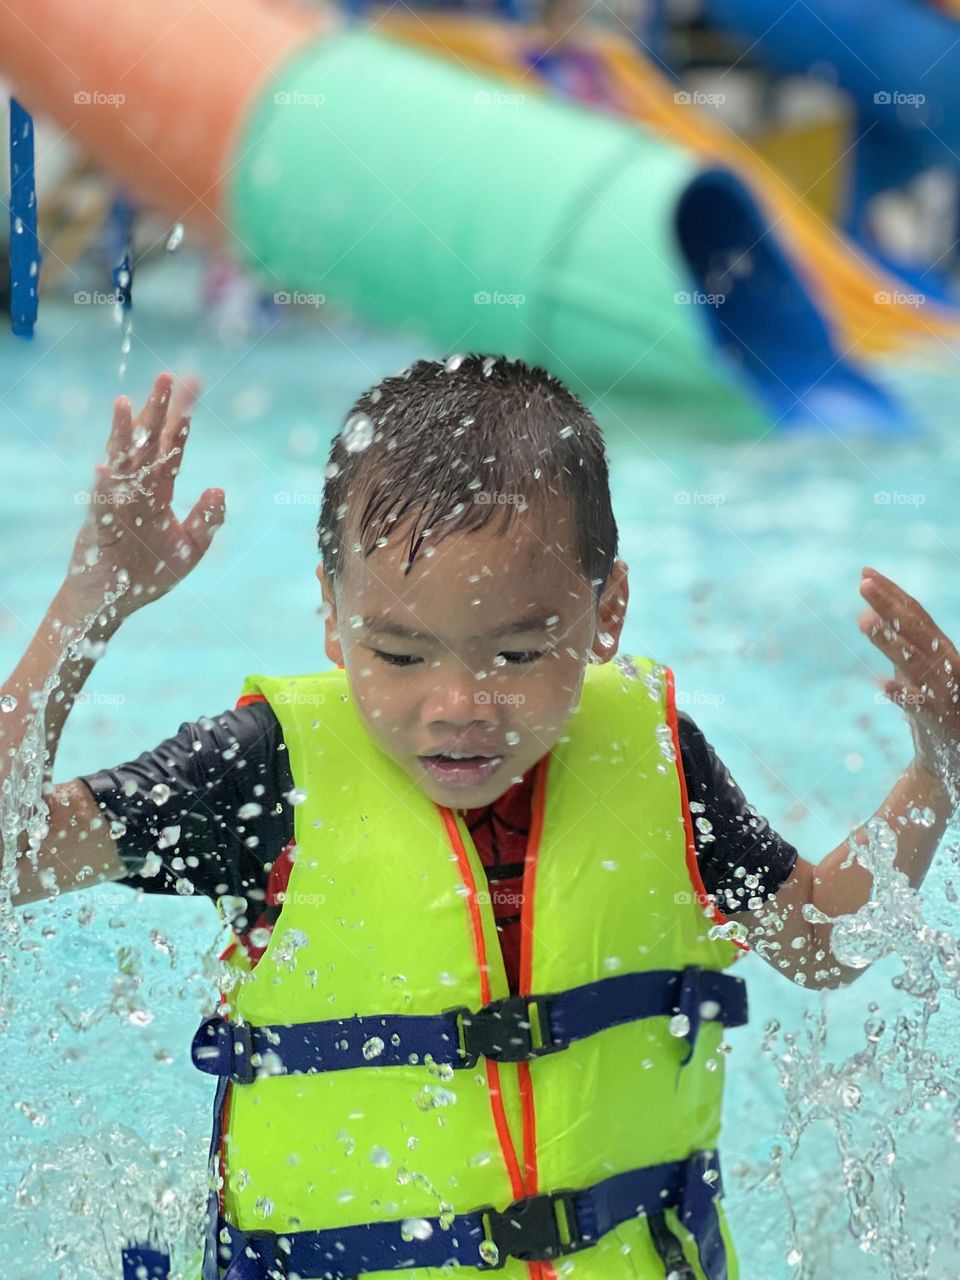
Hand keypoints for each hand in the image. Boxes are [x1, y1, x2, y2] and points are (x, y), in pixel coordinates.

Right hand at [65, 372, 224, 616]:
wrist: (114, 600)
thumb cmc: (150, 573)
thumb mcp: (191, 547)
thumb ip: (208, 519)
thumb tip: (219, 488)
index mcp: (159, 489)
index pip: (174, 445)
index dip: (183, 416)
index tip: (192, 384)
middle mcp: (138, 489)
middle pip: (150, 441)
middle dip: (158, 409)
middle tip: (168, 375)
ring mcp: (118, 503)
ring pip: (122, 462)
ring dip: (125, 434)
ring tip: (128, 403)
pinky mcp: (103, 527)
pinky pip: (103, 506)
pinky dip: (104, 487)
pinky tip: (105, 467)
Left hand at [858, 566, 959, 784]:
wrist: (956, 753)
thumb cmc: (935, 702)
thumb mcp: (915, 667)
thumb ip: (897, 639)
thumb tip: (869, 610)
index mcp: (941, 649)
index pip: (916, 613)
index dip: (892, 592)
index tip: (865, 572)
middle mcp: (947, 664)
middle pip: (917, 629)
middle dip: (890, 605)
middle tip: (862, 585)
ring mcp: (945, 690)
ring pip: (917, 662)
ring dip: (890, 641)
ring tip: (864, 621)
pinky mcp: (939, 719)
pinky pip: (920, 706)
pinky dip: (903, 695)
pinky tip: (883, 685)